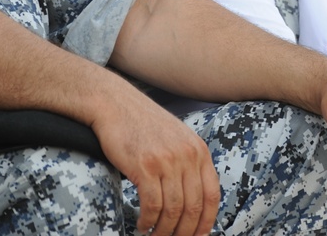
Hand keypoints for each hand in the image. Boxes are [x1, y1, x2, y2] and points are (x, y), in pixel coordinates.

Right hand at [90, 89, 219, 235]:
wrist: (115, 104)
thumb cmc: (142, 124)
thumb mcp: (177, 138)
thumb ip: (188, 163)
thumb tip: (193, 200)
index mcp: (199, 150)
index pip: (212, 195)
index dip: (207, 222)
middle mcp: (187, 156)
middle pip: (194, 207)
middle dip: (185, 232)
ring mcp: (167, 161)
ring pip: (173, 210)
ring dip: (164, 230)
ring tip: (155, 235)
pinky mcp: (145, 167)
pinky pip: (152, 205)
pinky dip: (148, 221)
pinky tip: (143, 225)